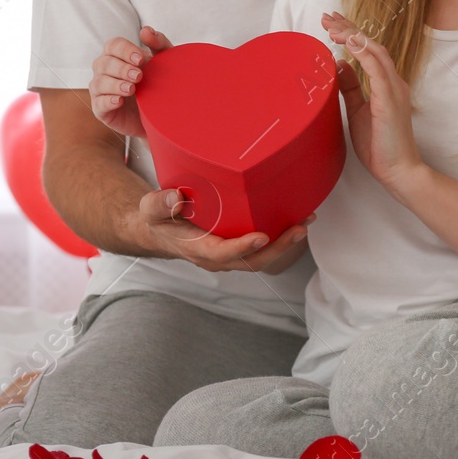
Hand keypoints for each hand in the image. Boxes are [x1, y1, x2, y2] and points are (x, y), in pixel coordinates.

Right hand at [89, 26, 172, 136]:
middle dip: (121, 69)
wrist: (162, 113)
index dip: (125, 50)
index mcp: (117, 55)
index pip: (113, 45)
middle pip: (104, 63)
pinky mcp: (102, 110)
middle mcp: (104, 70)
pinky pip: (98, 103)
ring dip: (114, 84)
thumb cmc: (159, 81)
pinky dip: (108, 100)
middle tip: (139, 76)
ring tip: (131, 89)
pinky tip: (119, 100)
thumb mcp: (165, 60)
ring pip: (98, 83)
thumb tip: (145, 30)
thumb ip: (158, 43)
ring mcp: (101, 90)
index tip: (141, 59)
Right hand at [138, 186, 314, 272]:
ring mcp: (230, 254)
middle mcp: (217, 257)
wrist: (161, 232)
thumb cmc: (158, 219)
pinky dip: (281, 235)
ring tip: (306, 221)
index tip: (262, 236)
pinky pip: (263, 247)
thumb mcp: (151, 210)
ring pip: (262, 256)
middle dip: (278, 248)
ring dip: (286, 242)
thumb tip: (176, 197)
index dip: (243, 248)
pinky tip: (298, 217)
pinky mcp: (238, 246)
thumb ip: (159, 204)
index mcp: (197, 250)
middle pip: (252, 261)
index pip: (222, 253)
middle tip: (299, 229)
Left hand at [321, 12, 425, 193]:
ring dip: (353, 36)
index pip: (368, 51)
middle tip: (327, 16)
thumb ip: (351, 87)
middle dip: (349, 28)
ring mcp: (394, 88)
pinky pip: (376, 68)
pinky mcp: (390, 99)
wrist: (398, 170)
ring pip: (375, 51)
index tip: (332, 23)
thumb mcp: (359, 110)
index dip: (351, 35)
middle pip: (371, 45)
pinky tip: (347, 43)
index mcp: (386, 84)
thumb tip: (339, 64)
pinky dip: (361, 53)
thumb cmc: (380, 145)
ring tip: (332, 26)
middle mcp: (393, 81)